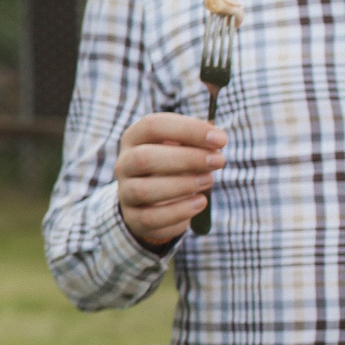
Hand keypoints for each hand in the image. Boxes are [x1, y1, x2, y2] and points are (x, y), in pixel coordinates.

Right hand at [115, 114, 225, 246]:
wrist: (152, 200)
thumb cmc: (173, 165)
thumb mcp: (183, 146)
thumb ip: (197, 140)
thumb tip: (216, 138)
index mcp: (135, 138)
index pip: (153, 126)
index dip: (188, 130)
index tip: (221, 140)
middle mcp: (124, 164)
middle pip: (144, 158)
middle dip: (186, 159)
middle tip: (218, 161)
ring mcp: (125, 192)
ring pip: (144, 190)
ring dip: (183, 185)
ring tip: (208, 180)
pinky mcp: (133, 218)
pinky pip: (152, 217)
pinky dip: (180, 211)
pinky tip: (200, 202)